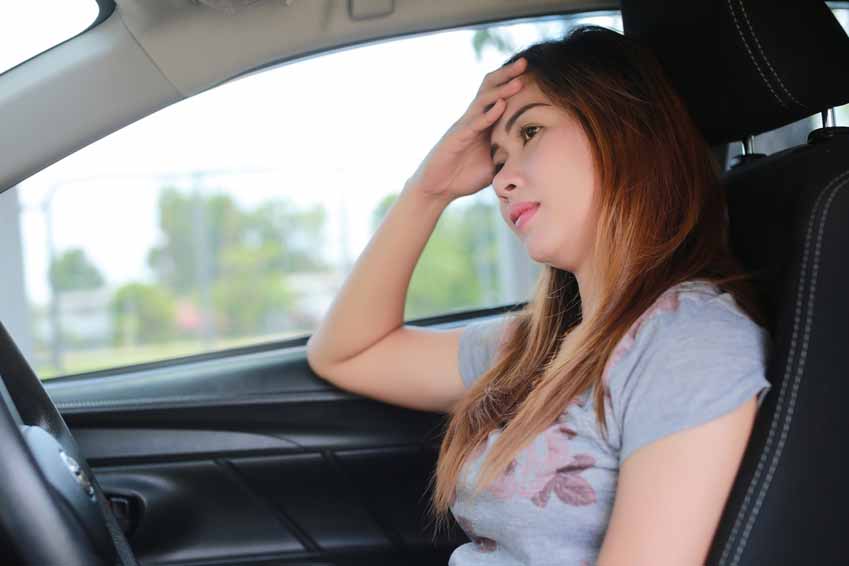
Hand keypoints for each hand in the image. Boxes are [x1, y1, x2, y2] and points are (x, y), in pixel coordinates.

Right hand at [405, 57, 526, 201]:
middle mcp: (473, 119)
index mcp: (484, 124)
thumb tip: (534, 157)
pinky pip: (475, 122)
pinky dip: (489, 114)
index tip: (533, 71)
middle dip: (507, 74)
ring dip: (501, 90)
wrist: (437, 188)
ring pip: (483, 101)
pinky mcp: (457, 137)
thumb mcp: (494, 165)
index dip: (513, 82)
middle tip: (525, 62)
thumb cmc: (464, 177)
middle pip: (490, 88)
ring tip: (518, 81)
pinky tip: (501, 106)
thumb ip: (509, 156)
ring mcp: (465, 126)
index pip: (499, 95)